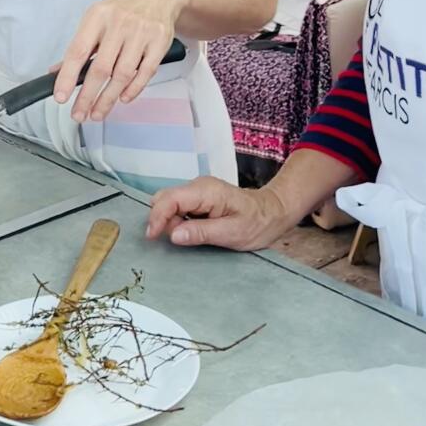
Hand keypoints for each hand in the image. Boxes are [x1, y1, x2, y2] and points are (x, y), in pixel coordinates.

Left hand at [53, 0, 187, 121]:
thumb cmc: (122, 7)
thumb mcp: (97, 18)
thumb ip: (80, 46)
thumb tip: (57, 72)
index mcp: (97, 16)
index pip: (78, 51)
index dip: (67, 76)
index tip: (60, 96)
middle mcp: (119, 24)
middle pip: (101, 68)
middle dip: (88, 96)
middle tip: (79, 114)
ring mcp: (141, 33)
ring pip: (122, 74)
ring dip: (108, 98)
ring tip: (98, 113)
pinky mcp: (160, 42)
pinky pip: (145, 73)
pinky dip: (133, 89)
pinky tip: (122, 99)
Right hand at [145, 176, 292, 250]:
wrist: (273, 212)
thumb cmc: (257, 223)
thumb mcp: (231, 233)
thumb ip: (201, 233)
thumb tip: (173, 235)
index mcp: (206, 191)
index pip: (170, 199)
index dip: (157, 217)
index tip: (152, 237)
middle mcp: (198, 185)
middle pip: (165, 199)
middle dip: (163, 220)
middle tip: (180, 239)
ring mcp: (197, 190)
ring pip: (169, 202)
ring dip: (171, 221)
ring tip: (190, 236)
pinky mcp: (198, 197)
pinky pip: (178, 206)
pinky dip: (177, 220)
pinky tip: (191, 230)